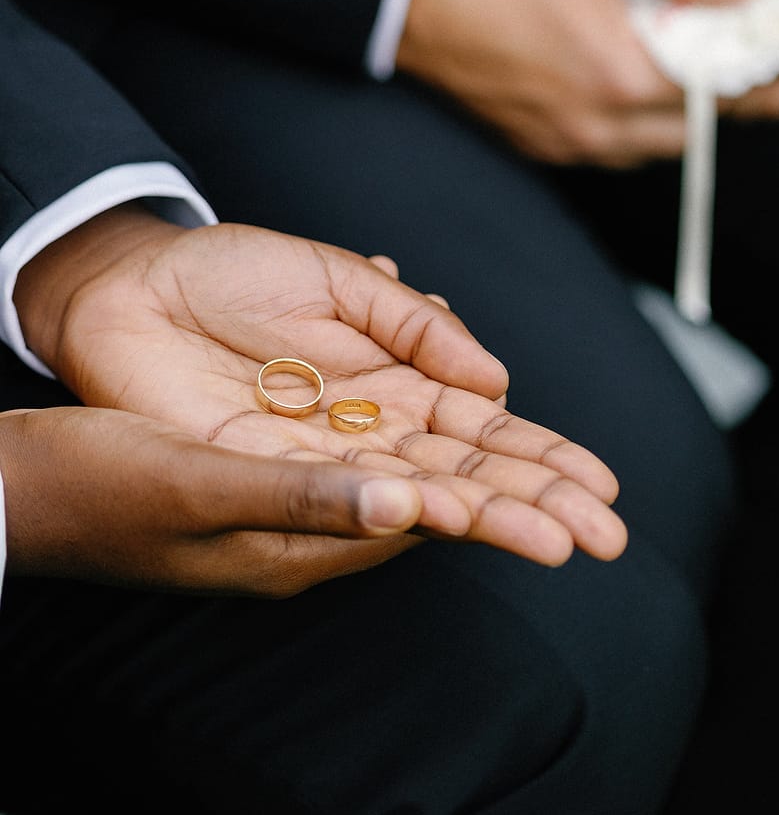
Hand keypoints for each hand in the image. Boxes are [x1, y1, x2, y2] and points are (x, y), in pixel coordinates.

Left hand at [14, 211, 626, 570]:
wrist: (136, 284)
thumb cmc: (236, 274)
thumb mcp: (343, 278)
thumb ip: (418, 326)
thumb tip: (496, 381)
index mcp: (402, 380)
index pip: (487, 430)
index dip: (544, 456)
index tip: (601, 484)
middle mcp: (375, 431)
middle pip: (470, 476)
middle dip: (539, 502)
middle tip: (606, 536)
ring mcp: (326, 459)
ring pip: (421, 497)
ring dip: (489, 519)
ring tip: (554, 540)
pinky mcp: (269, 474)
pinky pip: (343, 497)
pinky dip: (398, 509)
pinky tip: (449, 519)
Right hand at [398, 0, 772, 166]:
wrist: (416, 0)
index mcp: (624, 77)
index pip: (732, 97)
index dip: (777, 75)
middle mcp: (602, 128)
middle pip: (704, 133)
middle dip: (740, 96)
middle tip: (758, 52)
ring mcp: (571, 145)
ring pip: (662, 146)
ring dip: (692, 112)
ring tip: (704, 62)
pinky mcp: (545, 148)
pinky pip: (618, 148)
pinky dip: (645, 121)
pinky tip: (642, 77)